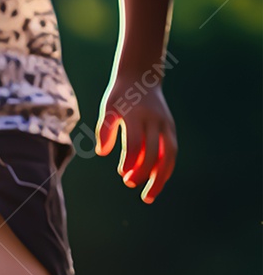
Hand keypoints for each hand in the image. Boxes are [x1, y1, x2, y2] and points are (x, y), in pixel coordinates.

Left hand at [96, 75, 176, 202]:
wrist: (142, 78)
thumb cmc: (120, 96)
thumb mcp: (108, 107)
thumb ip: (104, 128)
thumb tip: (102, 151)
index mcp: (137, 116)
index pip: (136, 143)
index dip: (130, 160)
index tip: (122, 172)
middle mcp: (155, 121)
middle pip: (154, 152)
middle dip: (143, 172)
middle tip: (129, 184)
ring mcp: (166, 125)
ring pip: (169, 155)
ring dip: (160, 178)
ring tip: (149, 197)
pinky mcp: (171, 130)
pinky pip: (171, 153)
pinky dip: (165, 170)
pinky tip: (156, 185)